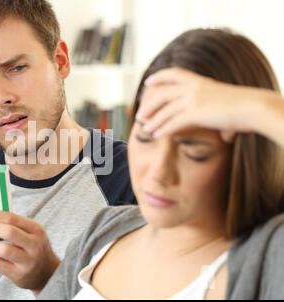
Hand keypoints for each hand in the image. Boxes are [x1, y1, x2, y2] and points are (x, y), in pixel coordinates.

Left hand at [0, 207, 59, 293]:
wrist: (46, 272)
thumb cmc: (33, 247)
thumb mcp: (32, 232)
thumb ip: (14, 223)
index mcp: (36, 230)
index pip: (12, 218)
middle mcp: (34, 245)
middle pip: (8, 232)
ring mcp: (27, 261)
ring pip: (2, 249)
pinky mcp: (18, 274)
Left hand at [137, 67, 261, 142]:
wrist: (253, 107)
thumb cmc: (246, 110)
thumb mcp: (229, 108)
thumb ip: (223, 122)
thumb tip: (227, 137)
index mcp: (201, 81)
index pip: (175, 74)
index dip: (160, 76)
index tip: (148, 81)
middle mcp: (194, 88)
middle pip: (164, 94)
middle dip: (150, 104)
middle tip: (140, 114)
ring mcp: (193, 99)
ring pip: (165, 110)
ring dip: (153, 120)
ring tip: (144, 128)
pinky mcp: (194, 113)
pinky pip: (173, 122)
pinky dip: (162, 129)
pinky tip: (155, 135)